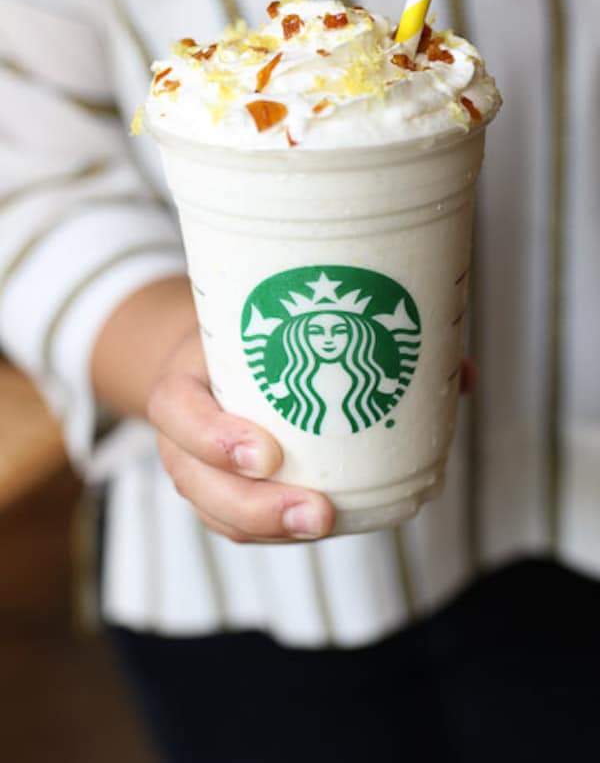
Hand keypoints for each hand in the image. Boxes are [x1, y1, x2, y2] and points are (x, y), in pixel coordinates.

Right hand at [92, 276, 476, 543]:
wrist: (208, 364)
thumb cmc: (252, 342)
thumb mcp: (277, 326)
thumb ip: (357, 340)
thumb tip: (461, 374)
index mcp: (185, 381)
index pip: (176, 409)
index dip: (212, 436)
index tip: (268, 452)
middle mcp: (182, 435)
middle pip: (196, 482)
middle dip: (255, 506)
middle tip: (319, 512)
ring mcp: (198, 472)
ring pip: (219, 515)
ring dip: (272, 528)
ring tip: (327, 525)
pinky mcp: (222, 496)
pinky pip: (241, 526)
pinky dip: (280, 531)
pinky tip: (326, 526)